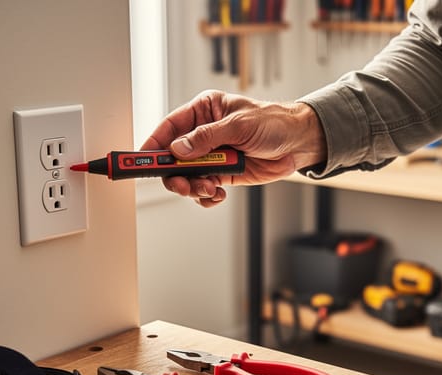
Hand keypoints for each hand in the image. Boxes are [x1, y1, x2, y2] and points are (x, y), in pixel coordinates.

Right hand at [141, 90, 325, 206]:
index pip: (170, 127)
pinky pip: (203, 188)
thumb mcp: (239, 125)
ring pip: (187, 176)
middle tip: (182, 185)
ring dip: (192, 187)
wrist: (299, 144)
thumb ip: (207, 138)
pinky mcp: (222, 173)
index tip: (142, 158)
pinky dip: (205, 195)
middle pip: (173, 157)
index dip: (154, 144)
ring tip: (208, 188)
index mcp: (204, 111)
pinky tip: (216, 194)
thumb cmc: (274, 123)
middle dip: (175, 174)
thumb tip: (179, 148)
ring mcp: (212, 155)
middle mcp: (203, 134)